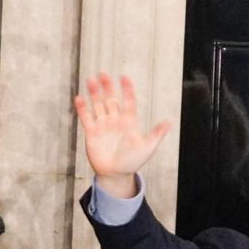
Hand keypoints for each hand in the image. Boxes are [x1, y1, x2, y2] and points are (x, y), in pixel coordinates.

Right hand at [72, 72, 172, 197]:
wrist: (116, 174)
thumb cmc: (133, 162)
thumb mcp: (148, 148)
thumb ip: (156, 134)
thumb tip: (169, 121)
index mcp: (129, 122)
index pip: (128, 101)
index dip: (127, 89)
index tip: (124, 77)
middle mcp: (115, 120)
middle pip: (111, 99)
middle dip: (107, 87)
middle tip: (102, 74)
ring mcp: (103, 125)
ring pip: (98, 105)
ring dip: (94, 93)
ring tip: (90, 80)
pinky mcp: (91, 133)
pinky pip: (86, 117)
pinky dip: (82, 108)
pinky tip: (79, 98)